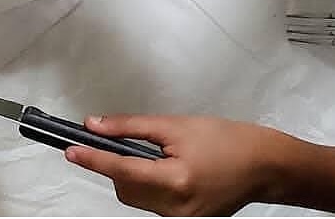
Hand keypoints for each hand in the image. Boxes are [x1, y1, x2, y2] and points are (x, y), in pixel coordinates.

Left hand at [65, 114, 284, 215]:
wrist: (264, 166)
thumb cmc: (224, 140)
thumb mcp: (174, 125)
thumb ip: (130, 127)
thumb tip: (94, 125)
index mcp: (175, 182)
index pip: (122, 172)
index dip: (93, 160)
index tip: (69, 151)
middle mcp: (177, 209)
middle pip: (125, 190)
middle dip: (113, 165)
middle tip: (110, 140)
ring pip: (136, 199)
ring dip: (128, 176)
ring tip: (149, 153)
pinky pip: (153, 205)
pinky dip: (145, 185)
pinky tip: (158, 167)